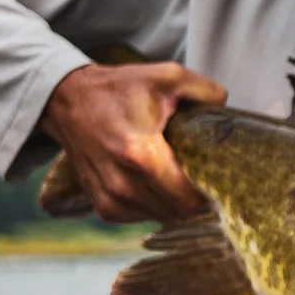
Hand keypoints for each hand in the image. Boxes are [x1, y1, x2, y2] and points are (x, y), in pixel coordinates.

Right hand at [37, 61, 227, 223]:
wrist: (68, 102)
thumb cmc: (119, 89)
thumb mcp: (167, 77)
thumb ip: (206, 91)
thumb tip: (226, 110)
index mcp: (141, 153)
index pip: (189, 199)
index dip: (208, 190)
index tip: (214, 174)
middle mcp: (123, 183)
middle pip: (179, 212)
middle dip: (195, 197)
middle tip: (199, 172)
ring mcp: (111, 199)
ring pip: (163, 217)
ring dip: (174, 202)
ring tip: (174, 174)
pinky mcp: (104, 207)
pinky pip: (143, 217)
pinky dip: (154, 205)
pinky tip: (155, 181)